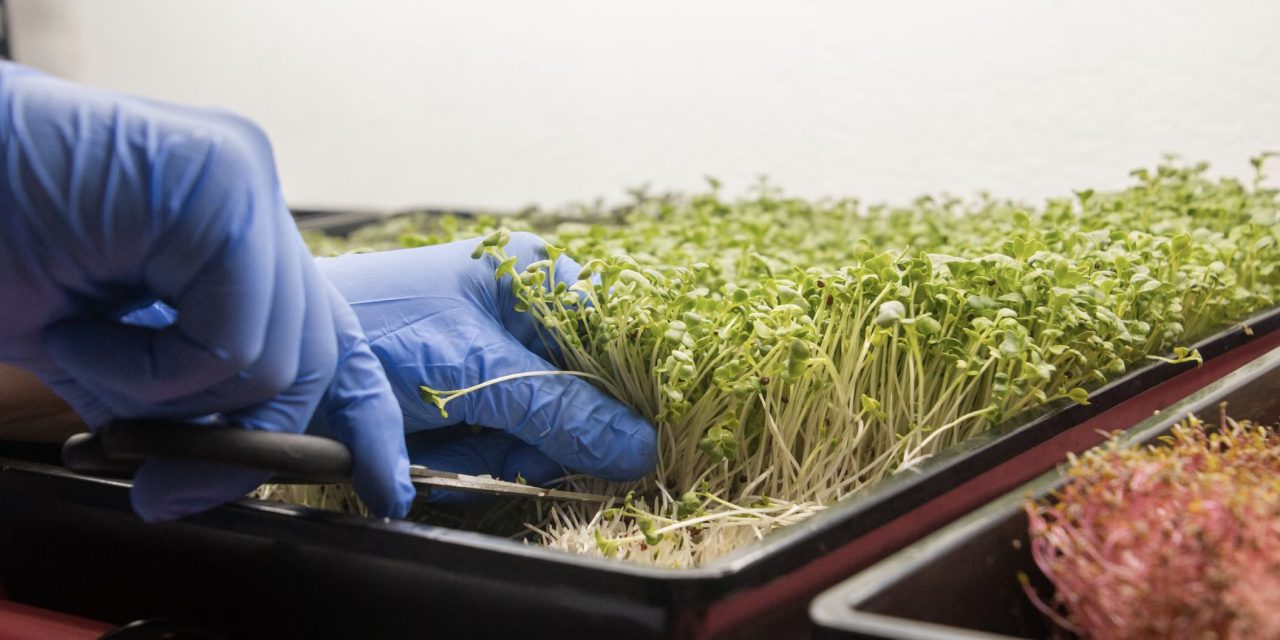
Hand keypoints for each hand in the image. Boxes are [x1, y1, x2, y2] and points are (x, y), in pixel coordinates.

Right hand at [0, 63, 414, 519]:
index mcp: (237, 229)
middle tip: (163, 491)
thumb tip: (210, 479)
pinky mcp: (223, 188)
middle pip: (311, 357)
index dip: (364, 416)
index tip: (386, 490)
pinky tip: (76, 330)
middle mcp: (256, 199)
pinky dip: (148, 371)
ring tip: (75, 346)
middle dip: (248, 443)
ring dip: (161, 396)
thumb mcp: (104, 350)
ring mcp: (246, 186)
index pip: (327, 331)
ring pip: (274, 361)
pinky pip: (230, 341)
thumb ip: (176, 397)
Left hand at [317, 234, 656, 492]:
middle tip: (492, 436)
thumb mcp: (473, 371)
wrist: (279, 368)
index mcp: (535, 273)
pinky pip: (502, 447)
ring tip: (441, 438)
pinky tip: (431, 451)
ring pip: (543, 431)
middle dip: (541, 433)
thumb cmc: (375, 335)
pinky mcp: (468, 400)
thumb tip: (642, 448)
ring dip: (497, 453)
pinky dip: (470, 462)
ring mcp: (495, 359)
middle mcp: (524, 312)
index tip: (629, 442)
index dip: (622, 395)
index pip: (613, 338)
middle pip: (581, 394)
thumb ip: (560, 411)